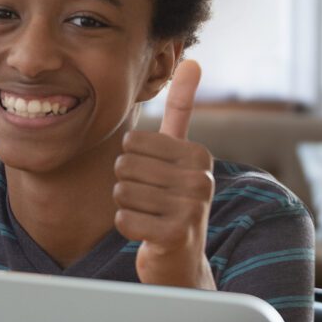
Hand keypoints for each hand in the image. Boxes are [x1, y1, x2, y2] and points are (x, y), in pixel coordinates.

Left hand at [113, 59, 215, 288]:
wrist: (182, 262)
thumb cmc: (173, 200)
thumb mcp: (181, 153)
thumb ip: (183, 108)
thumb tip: (192, 60)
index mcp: (198, 154)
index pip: (133, 141)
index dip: (132, 161)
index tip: (155, 179)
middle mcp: (200, 178)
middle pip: (124, 166)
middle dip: (127, 185)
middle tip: (150, 201)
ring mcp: (191, 207)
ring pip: (121, 193)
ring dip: (127, 207)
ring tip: (151, 216)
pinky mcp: (175, 234)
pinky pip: (123, 220)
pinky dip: (127, 228)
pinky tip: (148, 233)